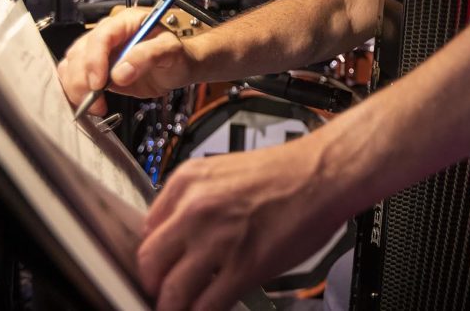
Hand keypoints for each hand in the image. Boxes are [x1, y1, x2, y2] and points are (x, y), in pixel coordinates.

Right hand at [57, 7, 196, 114]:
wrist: (178, 68)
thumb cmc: (177, 55)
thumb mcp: (171, 51)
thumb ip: (148, 56)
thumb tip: (120, 73)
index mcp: (126, 22)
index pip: (101, 36)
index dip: (95, 59)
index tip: (99, 82)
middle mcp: (108, 34)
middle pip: (80, 52)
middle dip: (82, 78)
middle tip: (95, 100)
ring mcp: (100, 52)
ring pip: (72, 65)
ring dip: (76, 87)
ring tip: (95, 105)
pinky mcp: (96, 70)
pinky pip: (74, 77)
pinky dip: (75, 91)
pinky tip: (88, 103)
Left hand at [138, 139, 345, 310]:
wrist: (324, 173)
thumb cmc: (286, 173)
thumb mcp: (225, 172)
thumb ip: (196, 200)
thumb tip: (181, 234)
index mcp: (187, 181)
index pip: (145, 230)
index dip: (153, 256)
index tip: (159, 268)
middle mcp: (195, 209)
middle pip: (149, 263)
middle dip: (153, 284)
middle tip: (162, 293)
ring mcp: (217, 239)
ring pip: (171, 291)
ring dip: (173, 306)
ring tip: (182, 309)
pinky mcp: (243, 266)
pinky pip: (207, 306)